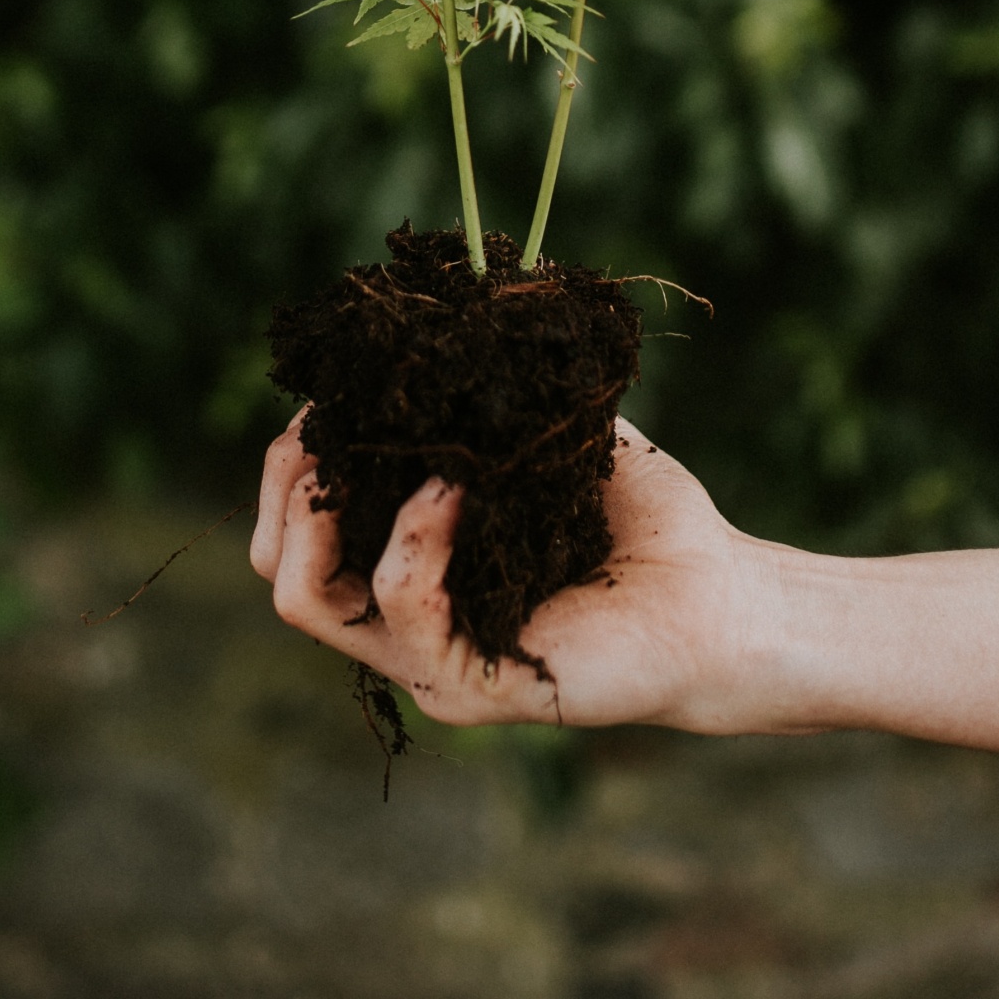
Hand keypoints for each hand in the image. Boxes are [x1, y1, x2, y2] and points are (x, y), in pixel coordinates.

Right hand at [249, 415, 783, 730]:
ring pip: (306, 599)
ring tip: (383, 452)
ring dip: (327, 510)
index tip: (327, 391)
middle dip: (283, 482)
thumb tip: (434, 310)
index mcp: (406, 566)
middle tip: (323, 424)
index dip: (293, 455)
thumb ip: (484, 394)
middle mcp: (401, 622)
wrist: (719, 594)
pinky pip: (402, 611)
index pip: (296, 527)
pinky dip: (414, 538)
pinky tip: (454, 488)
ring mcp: (428, 662)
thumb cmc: (639, 519)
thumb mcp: (543, 435)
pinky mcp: (471, 688)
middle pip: (279, 567)